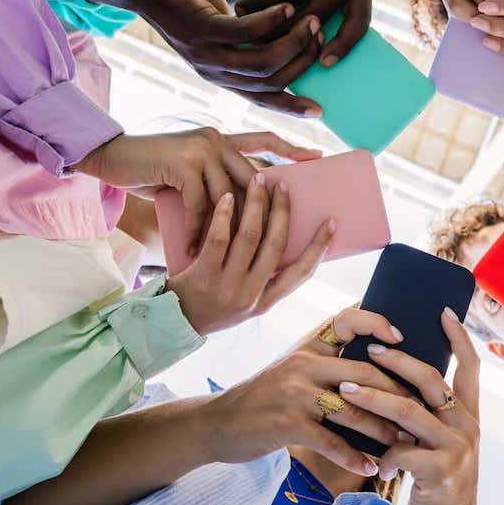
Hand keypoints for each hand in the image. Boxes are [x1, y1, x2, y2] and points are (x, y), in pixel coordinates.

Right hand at [75, 127, 321, 250]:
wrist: (112, 157)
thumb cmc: (152, 170)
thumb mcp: (190, 171)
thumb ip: (215, 179)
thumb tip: (246, 207)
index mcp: (223, 140)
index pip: (263, 140)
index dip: (290, 148)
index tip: (316, 157)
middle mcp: (217, 140)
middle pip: (254, 179)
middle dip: (267, 211)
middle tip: (277, 239)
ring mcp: (202, 149)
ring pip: (228, 197)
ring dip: (224, 231)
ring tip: (224, 258)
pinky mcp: (183, 164)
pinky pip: (199, 205)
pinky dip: (195, 231)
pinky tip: (191, 250)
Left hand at [79, 0, 324, 115]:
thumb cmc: (189, 4)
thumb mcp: (225, 29)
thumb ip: (252, 41)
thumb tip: (287, 43)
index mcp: (221, 76)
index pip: (262, 99)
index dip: (290, 107)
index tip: (319, 110)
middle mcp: (213, 71)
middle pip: (269, 81)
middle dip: (302, 62)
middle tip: (322, 36)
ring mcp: (204, 52)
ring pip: (260, 60)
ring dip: (292, 41)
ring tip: (311, 20)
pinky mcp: (199, 28)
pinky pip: (243, 31)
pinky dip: (270, 21)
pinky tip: (287, 6)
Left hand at [168, 173, 331, 333]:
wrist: (173, 325)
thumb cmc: (211, 306)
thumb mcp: (245, 302)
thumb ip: (263, 278)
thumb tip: (280, 239)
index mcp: (265, 302)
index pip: (301, 273)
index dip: (318, 247)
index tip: (331, 222)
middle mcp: (250, 295)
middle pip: (275, 245)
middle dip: (282, 211)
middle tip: (283, 185)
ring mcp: (227, 286)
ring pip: (249, 237)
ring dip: (256, 204)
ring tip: (258, 179)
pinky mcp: (203, 277)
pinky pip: (218, 240)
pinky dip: (226, 215)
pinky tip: (229, 197)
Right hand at [198, 307, 415, 475]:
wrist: (215, 425)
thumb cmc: (260, 402)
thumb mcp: (290, 372)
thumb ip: (324, 367)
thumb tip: (372, 372)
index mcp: (308, 347)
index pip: (347, 320)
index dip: (377, 323)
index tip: (400, 340)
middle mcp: (304, 364)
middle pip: (364, 372)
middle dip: (396, 395)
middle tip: (421, 413)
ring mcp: (295, 393)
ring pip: (353, 408)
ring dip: (382, 430)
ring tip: (403, 445)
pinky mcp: (287, 423)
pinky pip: (331, 441)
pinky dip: (353, 457)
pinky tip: (369, 469)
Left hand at [341, 308, 480, 504]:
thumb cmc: (432, 489)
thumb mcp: (436, 448)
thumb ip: (425, 419)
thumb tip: (396, 385)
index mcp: (468, 417)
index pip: (470, 368)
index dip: (459, 338)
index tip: (444, 311)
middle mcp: (468, 428)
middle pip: (432, 380)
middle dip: (398, 360)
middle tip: (369, 348)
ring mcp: (457, 450)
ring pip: (410, 411)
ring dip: (373, 398)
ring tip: (344, 390)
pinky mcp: (441, 474)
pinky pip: (403, 451)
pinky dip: (384, 454)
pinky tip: (376, 463)